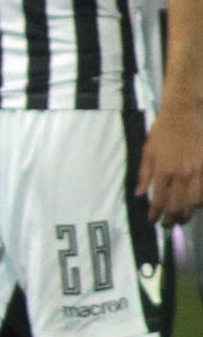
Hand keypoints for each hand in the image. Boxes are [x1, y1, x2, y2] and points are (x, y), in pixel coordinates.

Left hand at [139, 105, 202, 225]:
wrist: (184, 112)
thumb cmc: (163, 130)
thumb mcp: (147, 151)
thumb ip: (144, 174)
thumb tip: (140, 194)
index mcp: (162, 170)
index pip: (158, 201)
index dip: (155, 215)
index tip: (153, 221)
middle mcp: (180, 174)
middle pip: (178, 206)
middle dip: (172, 220)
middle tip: (168, 224)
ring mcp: (197, 171)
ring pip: (195, 202)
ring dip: (188, 214)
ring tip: (183, 218)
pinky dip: (201, 201)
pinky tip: (197, 204)